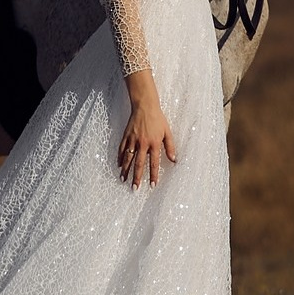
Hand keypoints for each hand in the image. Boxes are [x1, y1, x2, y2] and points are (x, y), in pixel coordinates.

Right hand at [116, 72, 176, 186]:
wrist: (144, 106)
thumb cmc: (158, 119)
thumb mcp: (167, 132)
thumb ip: (170, 146)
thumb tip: (174, 160)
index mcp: (154, 143)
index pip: (154, 163)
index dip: (153, 175)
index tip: (152, 186)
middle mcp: (142, 143)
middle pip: (139, 164)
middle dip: (137, 177)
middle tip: (135, 189)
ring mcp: (133, 140)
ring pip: (128, 158)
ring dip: (126, 171)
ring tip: (123, 180)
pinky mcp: (126, 136)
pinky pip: (122, 149)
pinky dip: (120, 158)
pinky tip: (119, 166)